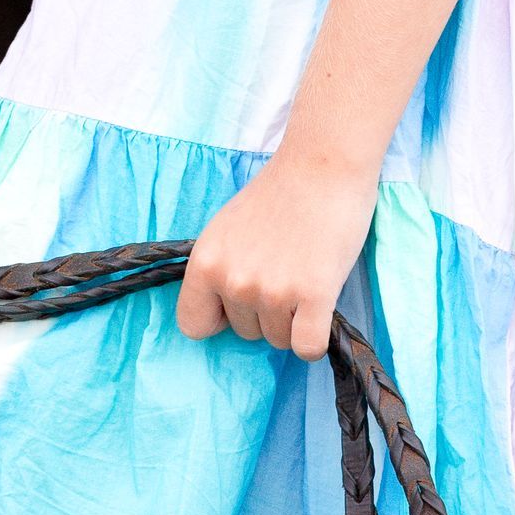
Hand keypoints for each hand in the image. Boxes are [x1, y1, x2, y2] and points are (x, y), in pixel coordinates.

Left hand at [174, 148, 378, 356]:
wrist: (322, 164)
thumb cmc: (277, 194)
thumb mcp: (227, 229)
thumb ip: (219, 269)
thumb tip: (219, 315)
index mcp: (205, 261)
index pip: (193, 325)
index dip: (218, 317)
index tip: (238, 298)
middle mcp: (233, 280)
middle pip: (245, 334)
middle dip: (264, 311)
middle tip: (283, 267)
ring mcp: (273, 290)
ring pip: (280, 341)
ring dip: (293, 317)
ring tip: (303, 270)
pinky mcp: (313, 296)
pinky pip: (307, 349)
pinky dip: (315, 337)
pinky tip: (320, 303)